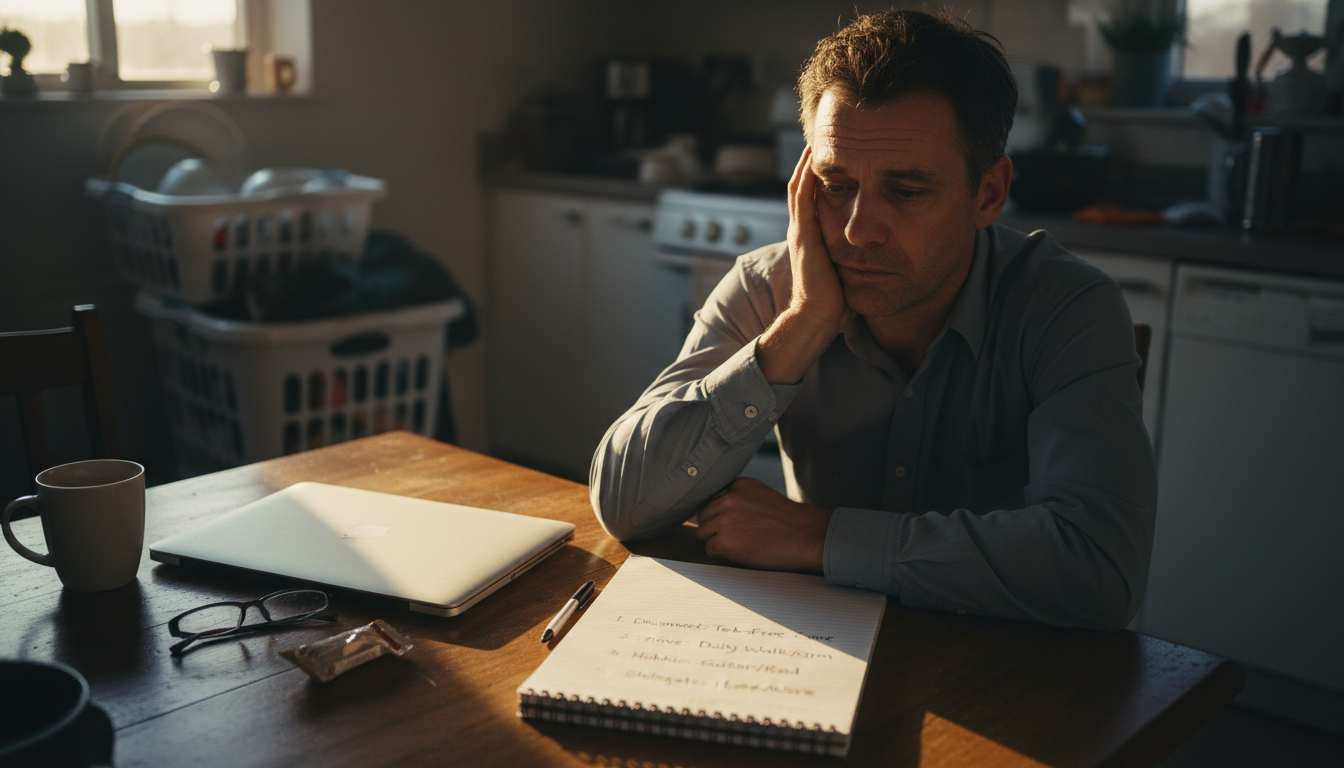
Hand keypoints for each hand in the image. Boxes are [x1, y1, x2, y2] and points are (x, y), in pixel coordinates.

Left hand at [692, 478, 831, 572]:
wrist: (806, 536)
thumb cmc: (790, 520)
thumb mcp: (762, 496)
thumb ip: (740, 498)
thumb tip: (719, 511)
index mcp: (739, 485)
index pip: (713, 497)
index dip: (719, 512)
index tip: (729, 521)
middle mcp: (728, 499)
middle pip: (704, 514)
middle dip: (713, 525)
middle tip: (731, 536)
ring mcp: (724, 520)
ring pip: (703, 532)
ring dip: (715, 540)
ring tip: (736, 545)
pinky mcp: (725, 542)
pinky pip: (710, 549)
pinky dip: (720, 554)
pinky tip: (737, 553)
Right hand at [785, 145, 847, 326]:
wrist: (818, 317)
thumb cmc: (835, 301)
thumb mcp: (846, 271)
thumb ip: (854, 257)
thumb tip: (878, 253)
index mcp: (811, 238)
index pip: (812, 199)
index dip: (819, 177)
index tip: (835, 157)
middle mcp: (802, 230)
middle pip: (802, 186)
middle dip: (811, 163)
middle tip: (822, 139)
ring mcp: (800, 231)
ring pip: (799, 186)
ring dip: (807, 163)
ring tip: (817, 139)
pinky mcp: (803, 234)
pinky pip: (802, 196)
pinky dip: (806, 175)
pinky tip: (814, 158)